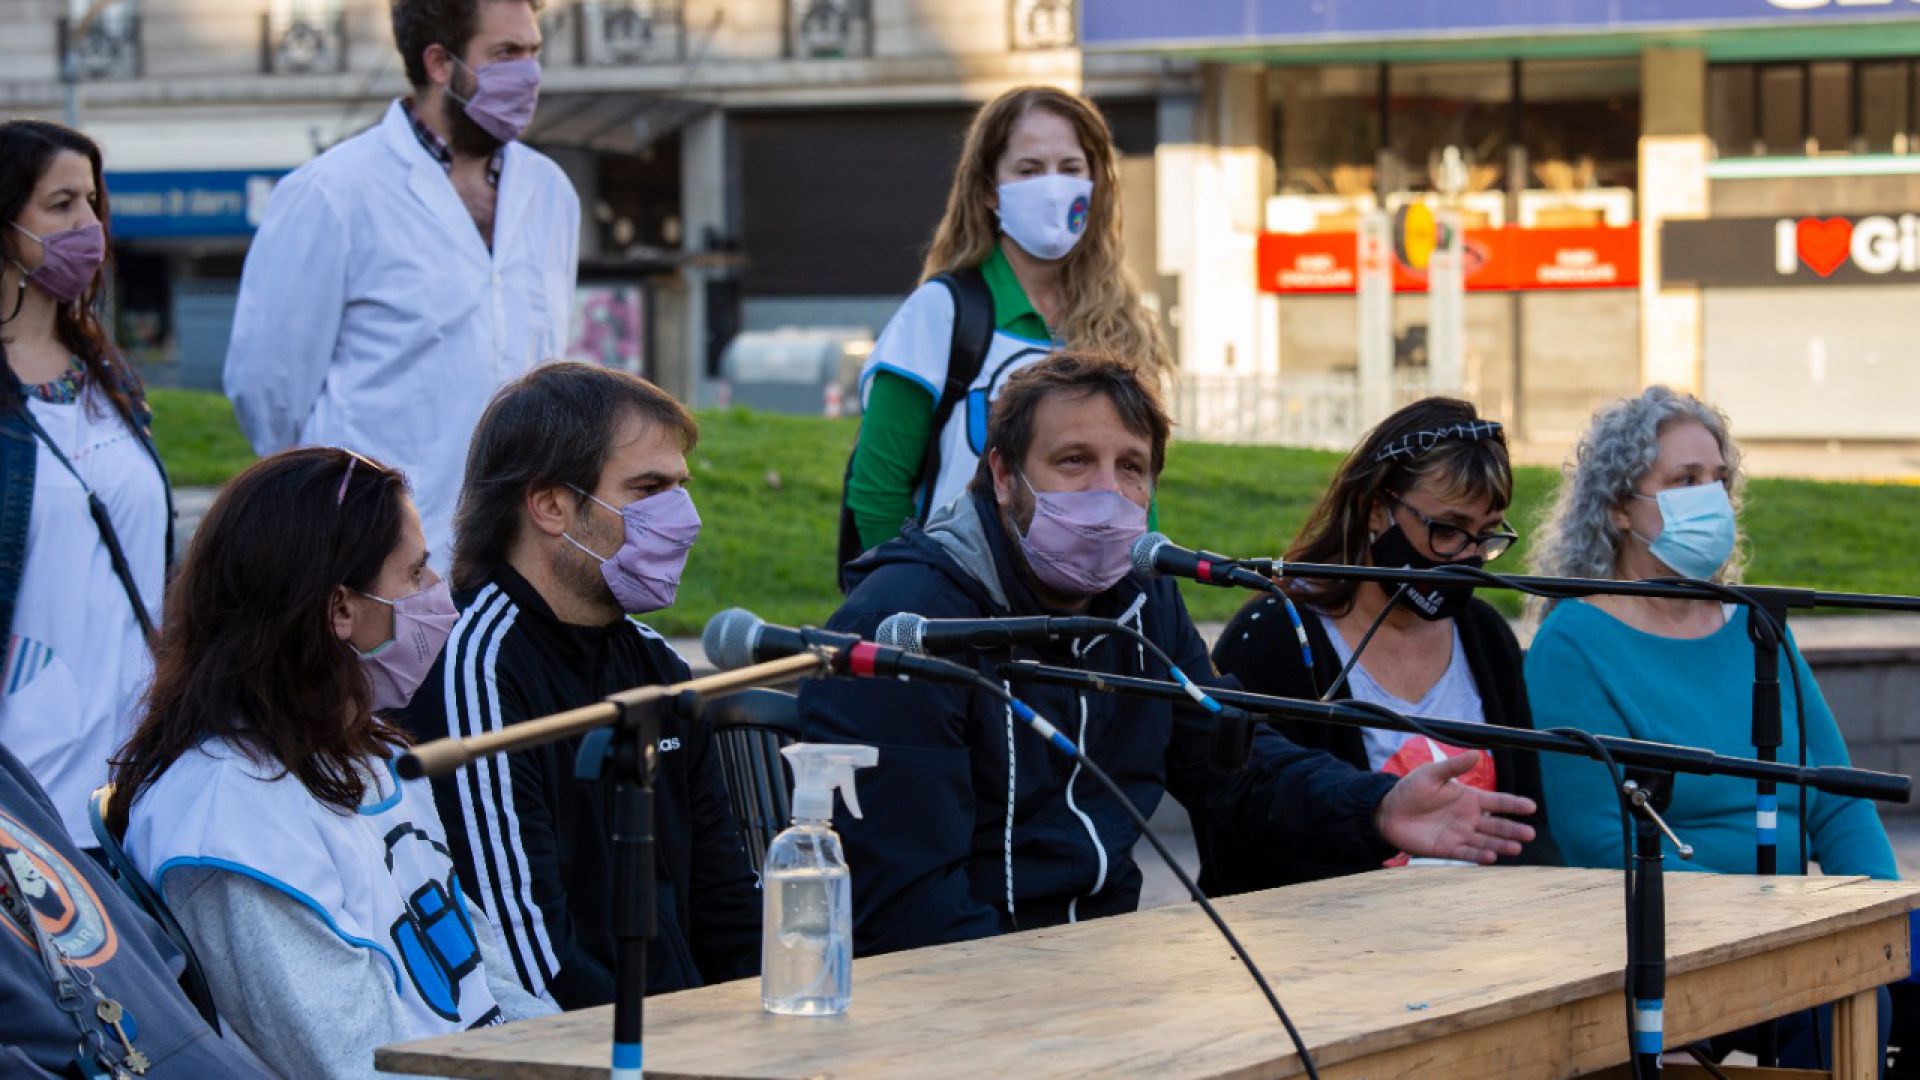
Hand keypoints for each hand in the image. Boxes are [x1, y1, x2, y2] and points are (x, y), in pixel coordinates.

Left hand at [1374, 751, 1536, 863]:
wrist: (1388, 811)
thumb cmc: (1410, 790)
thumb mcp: (1432, 774)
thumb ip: (1454, 766)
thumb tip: (1477, 753)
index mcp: (1469, 798)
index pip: (1497, 802)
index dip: (1514, 804)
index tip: (1531, 806)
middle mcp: (1468, 818)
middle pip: (1497, 825)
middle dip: (1513, 830)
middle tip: (1529, 834)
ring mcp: (1460, 834)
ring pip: (1486, 841)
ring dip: (1501, 845)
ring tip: (1516, 848)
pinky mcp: (1448, 848)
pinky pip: (1467, 853)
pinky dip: (1479, 855)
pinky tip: (1491, 856)